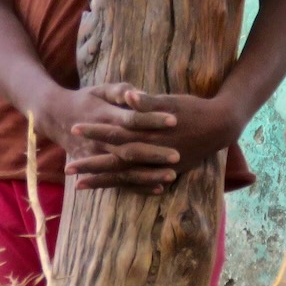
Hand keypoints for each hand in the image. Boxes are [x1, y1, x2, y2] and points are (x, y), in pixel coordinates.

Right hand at [35, 84, 180, 193]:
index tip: (173, 120)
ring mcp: (99, 157)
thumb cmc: (85, 100)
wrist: (56, 117)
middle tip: (177, 155)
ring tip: (172, 176)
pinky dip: (138, 186)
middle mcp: (102, 140)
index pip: (132, 119)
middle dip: (154, 153)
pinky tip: (158, 188)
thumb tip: (138, 94)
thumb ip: (120, 91)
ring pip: (126, 170)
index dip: (152, 119)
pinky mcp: (99, 168)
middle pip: (131, 148)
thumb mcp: (100, 90)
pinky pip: (119, 182)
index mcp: (105, 116)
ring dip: (149, 174)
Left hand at [67, 91, 237, 190]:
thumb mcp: (169, 101)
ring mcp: (158, 165)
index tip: (74, 130)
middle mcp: (150, 152)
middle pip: (114, 160)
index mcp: (148, 132)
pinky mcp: (166, 172)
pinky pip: (140, 183)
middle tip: (67, 170)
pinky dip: (124, 187)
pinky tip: (110, 190)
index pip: (115, 133)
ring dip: (102, 180)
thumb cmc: (191, 108)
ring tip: (80, 185)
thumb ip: (147, 102)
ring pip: (124, 176)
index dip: (94, 132)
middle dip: (91, 164)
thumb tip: (129, 96)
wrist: (219, 126)